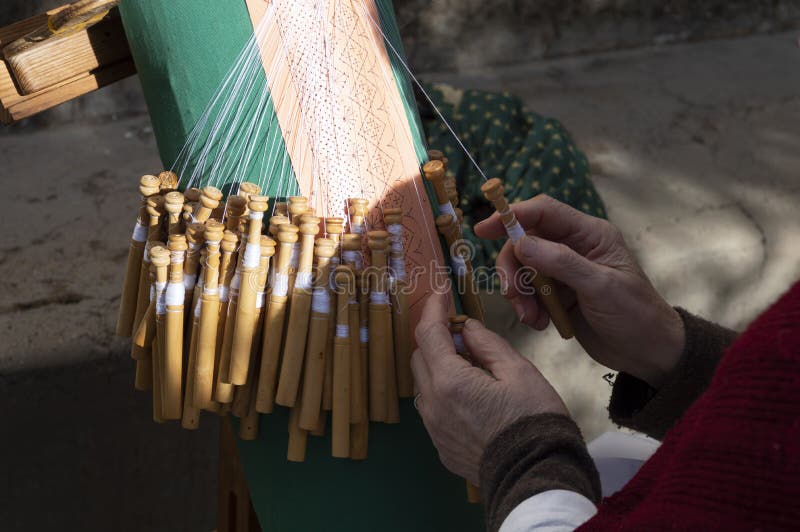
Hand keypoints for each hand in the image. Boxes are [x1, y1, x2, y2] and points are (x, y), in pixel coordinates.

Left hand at [411, 291, 567, 485]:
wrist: (537, 478)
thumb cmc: (534, 420)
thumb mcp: (518, 371)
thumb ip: (487, 344)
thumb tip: (466, 328)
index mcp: (450, 380)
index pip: (429, 333)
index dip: (433, 308)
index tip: (440, 292)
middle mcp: (433, 404)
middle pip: (420, 357)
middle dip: (436, 338)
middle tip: (465, 335)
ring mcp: (434, 428)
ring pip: (424, 384)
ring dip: (439, 367)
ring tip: (473, 367)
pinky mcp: (441, 447)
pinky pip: (433, 410)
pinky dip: (444, 393)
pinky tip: (472, 396)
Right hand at [474, 195, 684, 387]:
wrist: (648, 354)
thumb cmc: (636, 315)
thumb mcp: (601, 287)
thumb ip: (562, 263)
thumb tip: (522, 243)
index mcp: (590, 234)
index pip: (544, 212)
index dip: (512, 215)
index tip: (484, 229)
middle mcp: (573, 247)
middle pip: (525, 243)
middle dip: (513, 268)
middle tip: (512, 294)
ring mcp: (564, 272)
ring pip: (523, 270)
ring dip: (520, 294)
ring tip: (531, 318)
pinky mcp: (557, 295)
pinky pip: (529, 293)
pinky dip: (527, 308)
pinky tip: (541, 324)